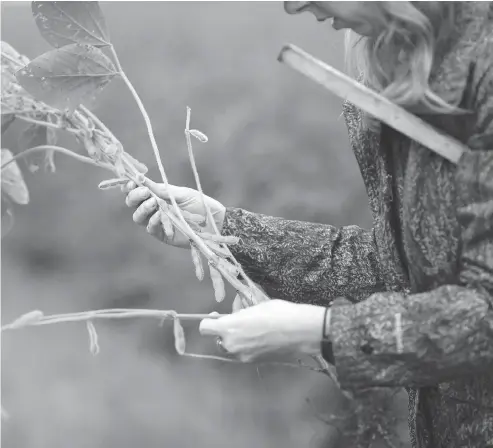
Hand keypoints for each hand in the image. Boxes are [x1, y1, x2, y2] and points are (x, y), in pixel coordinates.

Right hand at [122, 178, 225, 248]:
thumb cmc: (201, 205)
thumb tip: (142, 180)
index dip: (131, 186)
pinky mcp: (162, 235)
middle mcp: (154, 209)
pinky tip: (159, 215)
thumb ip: (162, 189)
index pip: (138, 191)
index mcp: (158, 196)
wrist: (214, 221)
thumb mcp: (182, 193)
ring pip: (138, 217)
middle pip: (133, 204)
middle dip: (134, 196)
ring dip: (143, 209)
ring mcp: (157, 222)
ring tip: (153, 203)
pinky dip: (153, 221)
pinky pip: (150, 229)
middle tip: (144, 192)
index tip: (133, 181)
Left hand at [199, 299, 324, 361]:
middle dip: (226, 331)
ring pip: (232, 347)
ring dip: (238, 339)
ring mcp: (243, 357)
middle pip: (218, 339)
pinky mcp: (255, 363)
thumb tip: (235, 316)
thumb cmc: (278, 313)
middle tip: (241, 321)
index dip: (209, 321)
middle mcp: (232, 345)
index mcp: (229, 328)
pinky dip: (249, 346)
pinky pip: (245, 353)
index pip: (205, 327)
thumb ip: (240, 314)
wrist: (301, 332)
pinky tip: (264, 338)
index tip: (218, 316)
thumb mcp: (255, 307)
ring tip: (255, 329)